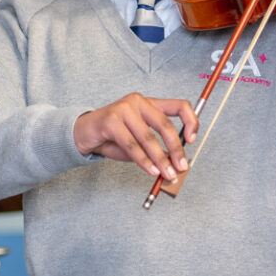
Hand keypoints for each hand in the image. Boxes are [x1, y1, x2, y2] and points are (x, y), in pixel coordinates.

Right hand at [73, 94, 196, 183]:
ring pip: (148, 137)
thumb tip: (178, 164)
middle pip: (165, 124)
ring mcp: (124, 109)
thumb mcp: (140, 142)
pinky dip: (143, 161)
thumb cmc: (114, 137)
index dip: (191, 122)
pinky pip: (132, 145)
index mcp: (150, 103)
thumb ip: (158, 148)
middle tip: (181, 166)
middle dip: (175, 149)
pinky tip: (151, 171)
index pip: (180, 106)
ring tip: (167, 174)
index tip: (192, 140)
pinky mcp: (111, 120)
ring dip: (160, 159)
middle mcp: (139, 101)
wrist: (83, 134)